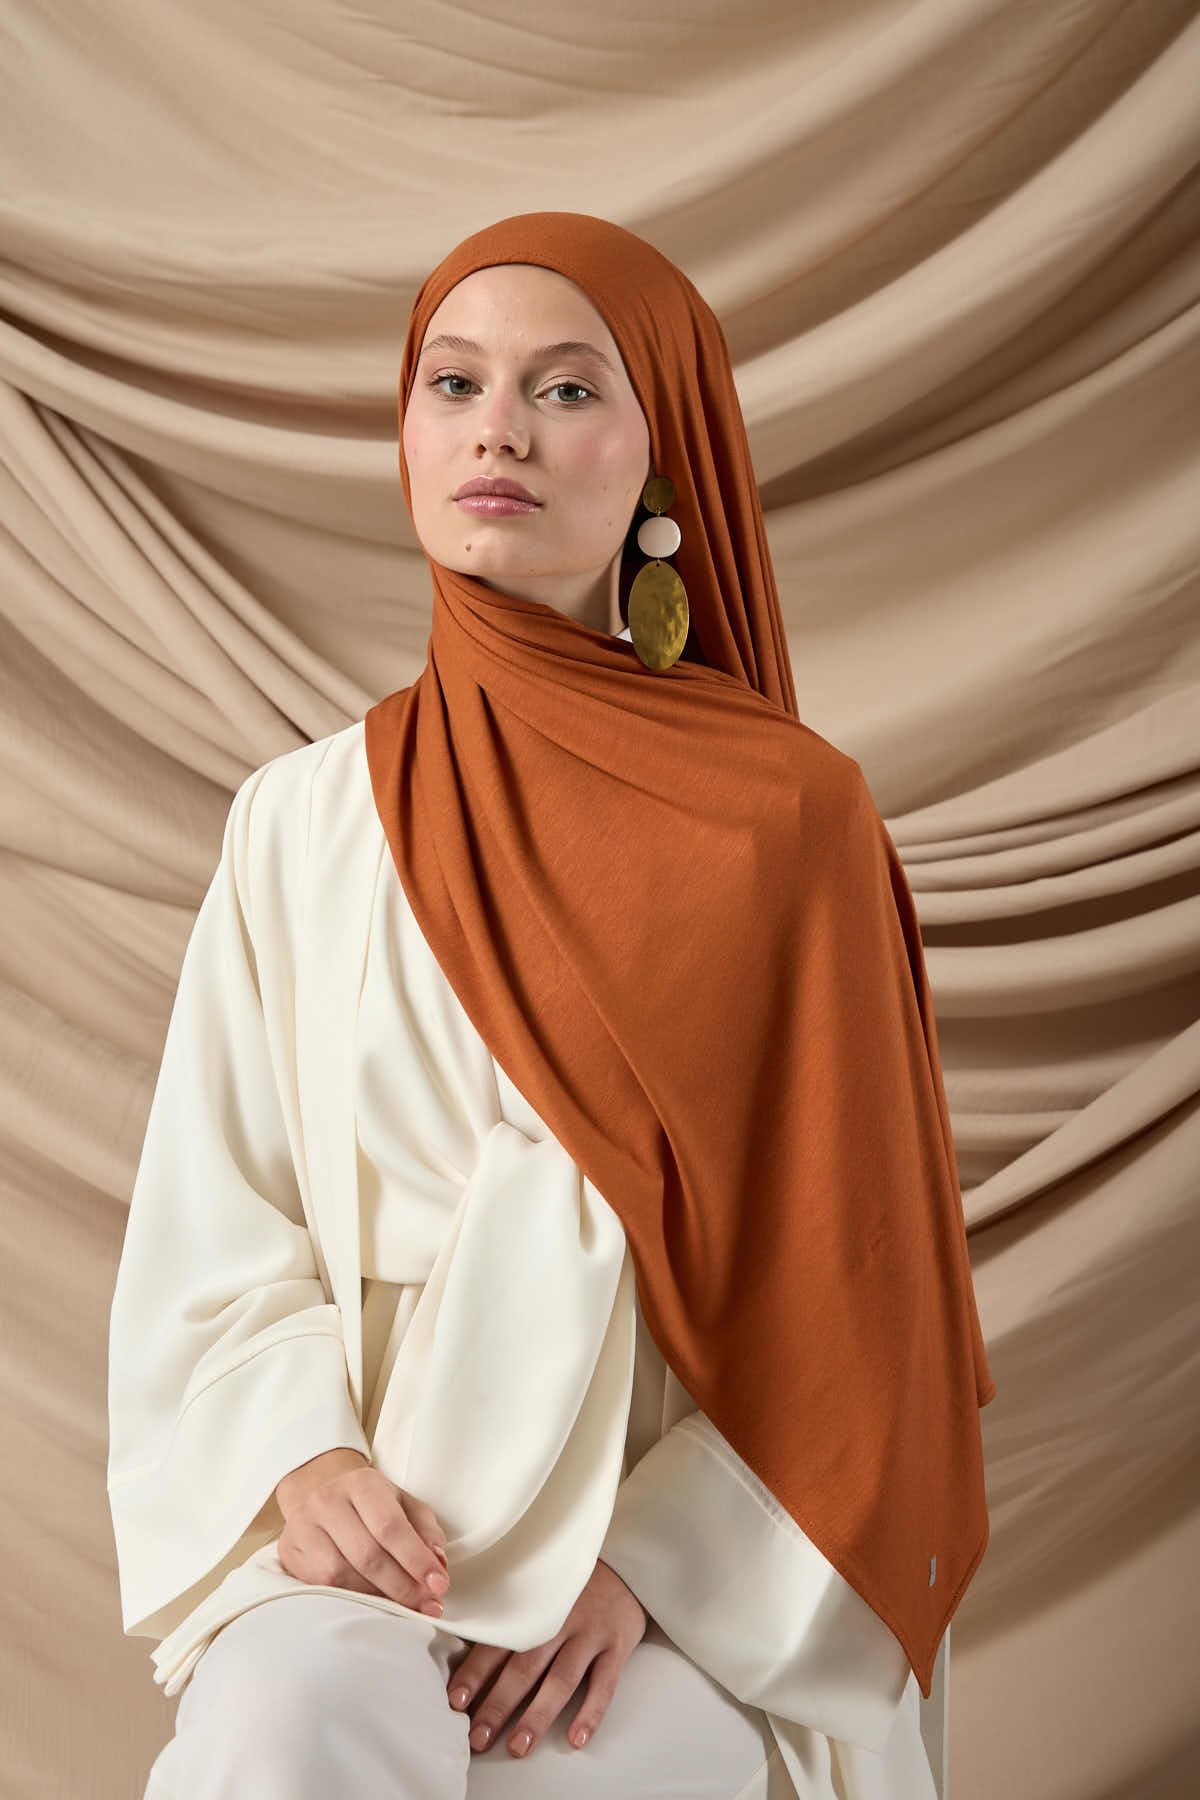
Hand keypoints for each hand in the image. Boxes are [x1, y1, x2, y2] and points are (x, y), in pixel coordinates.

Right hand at [274, 1448, 450, 1615]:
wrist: (321, 1492)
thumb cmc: (370, 1504)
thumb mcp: (404, 1505)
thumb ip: (425, 1531)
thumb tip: (437, 1564)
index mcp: (361, 1483)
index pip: (390, 1526)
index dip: (416, 1560)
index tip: (439, 1585)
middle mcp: (327, 1501)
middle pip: (366, 1555)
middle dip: (402, 1587)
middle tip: (426, 1605)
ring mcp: (303, 1526)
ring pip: (341, 1576)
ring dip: (377, 1598)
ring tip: (402, 1606)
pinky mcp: (289, 1552)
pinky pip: (321, 1587)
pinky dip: (350, 1599)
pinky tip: (370, 1602)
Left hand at [446, 1558, 647, 1759]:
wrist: (627, 1566)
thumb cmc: (572, 1588)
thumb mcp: (540, 1592)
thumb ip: (513, 1620)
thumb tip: (467, 1657)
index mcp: (534, 1607)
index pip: (498, 1642)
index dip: (475, 1673)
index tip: (455, 1703)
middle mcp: (560, 1621)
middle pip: (525, 1666)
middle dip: (499, 1704)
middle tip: (479, 1738)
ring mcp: (590, 1634)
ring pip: (562, 1679)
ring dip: (538, 1715)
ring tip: (519, 1746)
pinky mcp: (618, 1646)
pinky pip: (605, 1684)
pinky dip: (591, 1713)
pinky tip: (576, 1738)